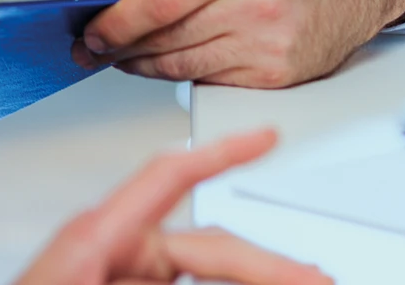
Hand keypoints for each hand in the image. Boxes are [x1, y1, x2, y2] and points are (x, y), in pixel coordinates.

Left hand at [13, 128, 331, 284]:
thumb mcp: (89, 277)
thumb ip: (157, 268)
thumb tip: (225, 262)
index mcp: (94, 234)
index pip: (170, 174)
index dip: (223, 150)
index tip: (265, 134)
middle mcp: (109, 248)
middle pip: (207, 244)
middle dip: (266, 261)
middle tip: (315, 277)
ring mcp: (117, 270)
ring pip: (199, 268)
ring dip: (246, 275)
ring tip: (294, 278)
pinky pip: (180, 283)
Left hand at [76, 0, 404, 87]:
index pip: (160, 0)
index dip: (117, 20)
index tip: (91, 28)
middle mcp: (259, 5)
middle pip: (166, 38)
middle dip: (119, 44)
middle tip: (92, 43)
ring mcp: (271, 46)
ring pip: (182, 66)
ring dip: (141, 63)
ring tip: (119, 52)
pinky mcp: (277, 76)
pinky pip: (208, 81)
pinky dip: (178, 72)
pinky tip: (162, 59)